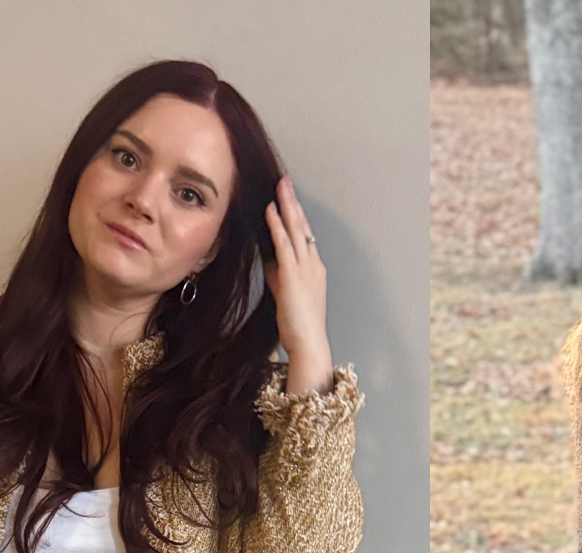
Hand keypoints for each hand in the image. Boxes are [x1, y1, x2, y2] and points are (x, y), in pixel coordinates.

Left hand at [264, 175, 331, 394]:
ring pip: (296, 230)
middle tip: (285, 180)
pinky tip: (271, 211)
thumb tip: (268, 259)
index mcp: (313, 269)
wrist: (309, 343)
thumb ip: (278, 273)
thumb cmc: (297, 324)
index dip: (295, 214)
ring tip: (279, 186)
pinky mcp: (294, 275)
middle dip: (293, 202)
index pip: (304, 235)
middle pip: (303, 226)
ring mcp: (306, 269)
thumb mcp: (285, 293)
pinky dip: (278, 226)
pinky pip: (285, 245)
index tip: (286, 196)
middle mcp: (313, 264)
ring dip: (286, 206)